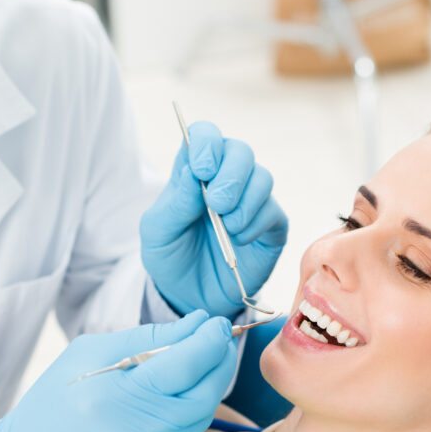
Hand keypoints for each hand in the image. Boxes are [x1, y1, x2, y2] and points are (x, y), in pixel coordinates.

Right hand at [0, 310, 236, 431]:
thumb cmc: (53, 405)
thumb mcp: (87, 355)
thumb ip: (147, 338)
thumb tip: (197, 325)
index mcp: (115, 396)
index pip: (186, 364)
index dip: (210, 340)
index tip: (217, 324)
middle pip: (204, 394)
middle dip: (218, 364)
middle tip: (218, 342)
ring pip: (199, 420)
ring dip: (202, 391)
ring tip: (191, 370)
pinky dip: (183, 421)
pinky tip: (163, 410)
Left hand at [141, 121, 287, 318]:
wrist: (189, 296)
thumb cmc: (170, 257)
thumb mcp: (158, 232)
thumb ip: (175, 203)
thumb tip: (195, 172)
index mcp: (194, 171)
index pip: (205, 135)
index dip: (207, 142)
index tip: (201, 168)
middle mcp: (226, 179)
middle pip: (240, 151)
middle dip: (230, 175)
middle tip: (216, 204)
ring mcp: (250, 201)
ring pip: (262, 178)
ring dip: (244, 202)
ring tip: (226, 227)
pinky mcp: (270, 226)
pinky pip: (273, 211)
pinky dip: (255, 223)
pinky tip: (239, 239)